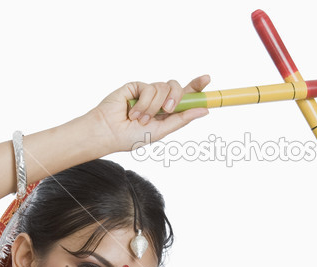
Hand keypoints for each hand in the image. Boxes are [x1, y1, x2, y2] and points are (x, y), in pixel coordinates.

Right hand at [86, 76, 211, 153]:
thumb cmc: (131, 136)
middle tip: (168, 109)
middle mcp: (159, 100)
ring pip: (164, 88)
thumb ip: (182, 119)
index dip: (196, 87)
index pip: (185, 96)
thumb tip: (205, 110)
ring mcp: (147, 92)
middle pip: (177, 87)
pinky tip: (132, 112)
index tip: (207, 79)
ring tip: (140, 119)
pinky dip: (144, 103)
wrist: (109, 132)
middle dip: (177, 96)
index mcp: (167, 111)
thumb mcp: (162, 130)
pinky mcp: (136, 86)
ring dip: (154, 107)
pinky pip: (150, 88)